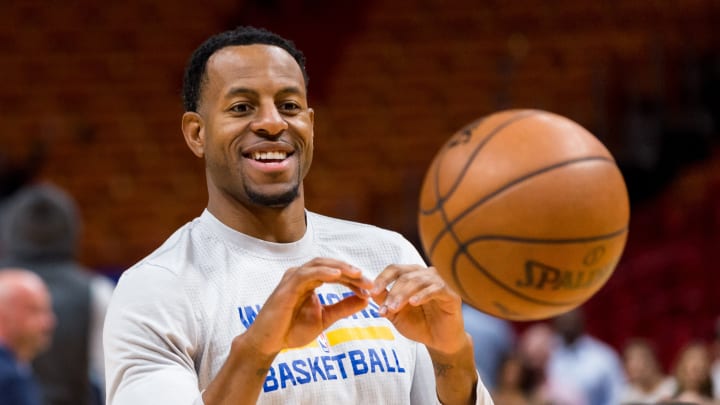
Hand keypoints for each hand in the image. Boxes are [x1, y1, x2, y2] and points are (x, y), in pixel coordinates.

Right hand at [244, 258, 373, 355]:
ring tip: (358, 274)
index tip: (371, 288)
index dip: (354, 279)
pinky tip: (338, 275)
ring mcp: (293, 279)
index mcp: (309, 281)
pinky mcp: (287, 287)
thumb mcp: (324, 318)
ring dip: (340, 268)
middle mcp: (301, 276)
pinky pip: (307, 274)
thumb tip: (366, 300)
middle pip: (330, 265)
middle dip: (351, 272)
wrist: (268, 343)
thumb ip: (343, 308)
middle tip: (369, 281)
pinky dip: (323, 272)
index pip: (335, 273)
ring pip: (319, 265)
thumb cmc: (292, 330)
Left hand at [370, 265, 465, 354]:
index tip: (371, 291)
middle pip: (406, 275)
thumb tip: (370, 290)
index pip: (395, 269)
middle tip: (385, 308)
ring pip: (419, 281)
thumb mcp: (396, 313)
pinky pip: (436, 289)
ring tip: (395, 308)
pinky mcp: (452, 294)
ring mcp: (441, 282)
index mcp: (412, 275)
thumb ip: (384, 300)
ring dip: (404, 294)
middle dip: (393, 292)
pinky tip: (413, 303)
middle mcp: (426, 274)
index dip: (382, 278)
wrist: (439, 342)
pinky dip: (423, 295)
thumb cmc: (419, 324)